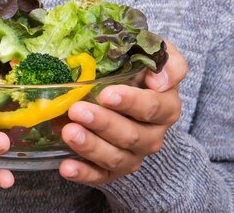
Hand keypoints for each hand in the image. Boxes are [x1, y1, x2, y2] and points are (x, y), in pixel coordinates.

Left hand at [59, 40, 187, 183]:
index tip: (107, 95)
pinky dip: (83, 173)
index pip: (153, 107)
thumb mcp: (156, 57)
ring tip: (68, 132)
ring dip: (90, 146)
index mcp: (165, 107)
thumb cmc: (138, 70)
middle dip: (103, 123)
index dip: (131, 102)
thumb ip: (167, 61)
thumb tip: (159, 79)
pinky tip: (66, 167)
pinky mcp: (113, 169)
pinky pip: (100, 176)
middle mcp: (152, 135)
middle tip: (77, 110)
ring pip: (115, 158)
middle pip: (131, 135)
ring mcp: (132, 155)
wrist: (126, 92)